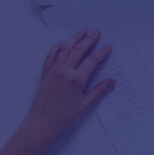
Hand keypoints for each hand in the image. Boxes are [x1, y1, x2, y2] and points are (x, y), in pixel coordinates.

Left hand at [21, 29, 115, 145]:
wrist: (42, 123)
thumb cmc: (64, 117)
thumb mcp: (85, 106)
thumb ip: (99, 91)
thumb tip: (112, 81)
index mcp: (76, 79)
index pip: (92, 61)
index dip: (102, 52)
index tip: (108, 46)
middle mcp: (65, 71)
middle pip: (79, 50)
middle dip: (89, 40)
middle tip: (97, 32)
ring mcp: (54, 71)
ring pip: (65, 49)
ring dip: (74, 39)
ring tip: (82, 31)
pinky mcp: (45, 73)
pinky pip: (51, 55)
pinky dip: (57, 47)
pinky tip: (63, 42)